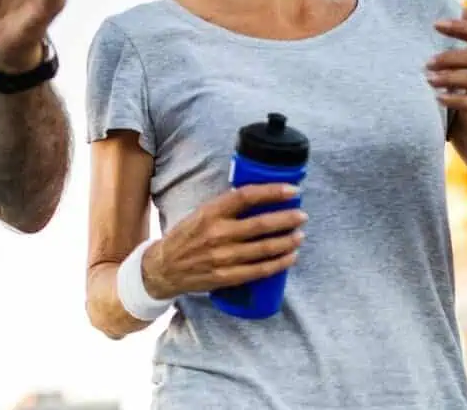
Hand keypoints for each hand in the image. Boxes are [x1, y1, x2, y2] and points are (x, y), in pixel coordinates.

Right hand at [140, 184, 304, 299]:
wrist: (164, 268)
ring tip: (299, 235)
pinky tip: (291, 257)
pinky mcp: (227, 277)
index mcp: (210, 212)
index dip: (272, 192)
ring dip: (287, 241)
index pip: (246, 196)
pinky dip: (279, 263)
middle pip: (261, 224)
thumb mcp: (200, 214)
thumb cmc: (186, 237)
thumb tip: (260, 198)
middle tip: (302, 215)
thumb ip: (226, 208)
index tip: (292, 190)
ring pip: (264, 248)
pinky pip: (260, 270)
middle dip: (287, 219)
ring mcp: (223, 257)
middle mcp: (217, 233)